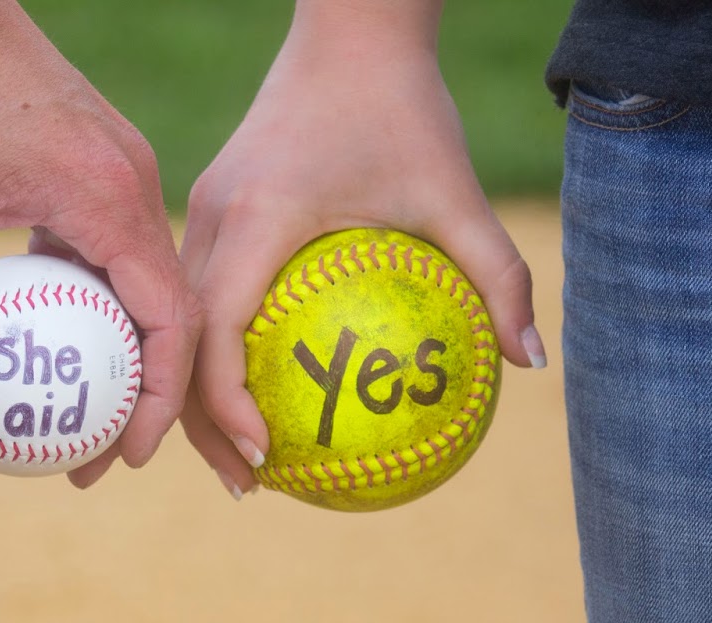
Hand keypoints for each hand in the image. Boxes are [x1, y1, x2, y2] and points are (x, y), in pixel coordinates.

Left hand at [0, 0, 200, 486]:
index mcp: (105, 196)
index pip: (166, 319)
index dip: (158, 400)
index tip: (124, 457)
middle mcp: (130, 182)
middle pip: (165, 310)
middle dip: (141, 394)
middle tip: (91, 459)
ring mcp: (115, 167)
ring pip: (139, 280)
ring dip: (117, 349)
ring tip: (73, 412)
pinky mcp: (91, 159)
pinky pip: (104, 247)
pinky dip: (87, 300)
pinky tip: (40, 338)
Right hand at [179, 0, 544, 497]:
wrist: (348, 31)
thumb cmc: (404, 109)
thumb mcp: (458, 191)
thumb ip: (498, 276)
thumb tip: (531, 364)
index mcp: (260, 218)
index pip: (219, 330)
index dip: (229, 406)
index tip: (267, 458)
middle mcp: (213, 218)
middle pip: (181, 342)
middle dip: (202, 425)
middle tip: (248, 487)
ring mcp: (202, 213)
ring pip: (181, 323)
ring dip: (201, 393)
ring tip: (244, 456)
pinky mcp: (211, 209)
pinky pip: (203, 295)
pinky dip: (216, 349)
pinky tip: (258, 388)